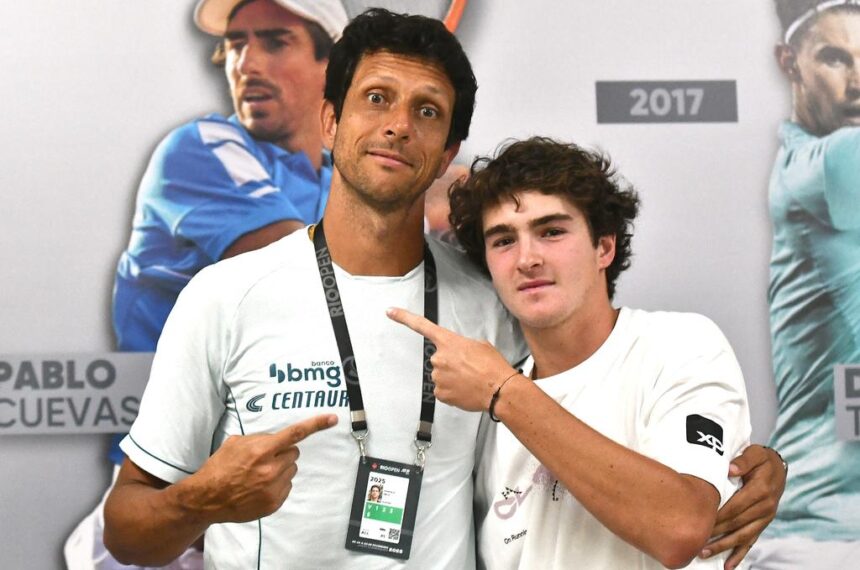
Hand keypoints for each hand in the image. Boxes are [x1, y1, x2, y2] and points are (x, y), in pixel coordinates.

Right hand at [189, 414, 337, 523]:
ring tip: (258, 474)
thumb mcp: (236, 443)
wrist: (206, 498)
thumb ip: (259, 438)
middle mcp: (270, 469)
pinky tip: (259, 486)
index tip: (332, 418)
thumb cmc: (220, 467)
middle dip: (282, 453)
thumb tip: (275, 439)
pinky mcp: (273, 503)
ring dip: (280, 469)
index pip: (295, 434)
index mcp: (261, 450)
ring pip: (291, 470)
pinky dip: (277, 484)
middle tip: (265, 458)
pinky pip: (287, 487)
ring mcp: (273, 488)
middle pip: (294, 453)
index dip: (316, 424)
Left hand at [386, 307, 514, 410]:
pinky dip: (453, 391)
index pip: (422, 326)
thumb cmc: (493, 366)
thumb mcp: (480, 346)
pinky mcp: (440, 393)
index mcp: (448, 341)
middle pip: (439, 359)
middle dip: (451, 363)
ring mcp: (438, 376)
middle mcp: (439, 358)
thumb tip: (459, 355)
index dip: (403, 317)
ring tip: (470, 380)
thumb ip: (462, 346)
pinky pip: (443, 390)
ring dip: (453, 378)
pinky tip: (465, 390)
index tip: (390, 311)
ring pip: (441, 376)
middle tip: (469, 368)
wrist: (499, 389)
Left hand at [701, 444, 785, 568]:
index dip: (719, 515)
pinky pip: (751, 541)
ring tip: (704, 554)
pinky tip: (728, 566)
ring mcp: (765, 518)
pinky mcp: (763, 524)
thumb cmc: (761, 459)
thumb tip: (730, 468)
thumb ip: (743, 460)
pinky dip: (739, 554)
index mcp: (760, 490)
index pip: (736, 506)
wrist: (779, 467)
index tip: (701, 522)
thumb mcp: (755, 453)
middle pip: (736, 523)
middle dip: (716, 534)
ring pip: (742, 536)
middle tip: (695, 541)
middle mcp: (764, 507)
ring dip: (723, 547)